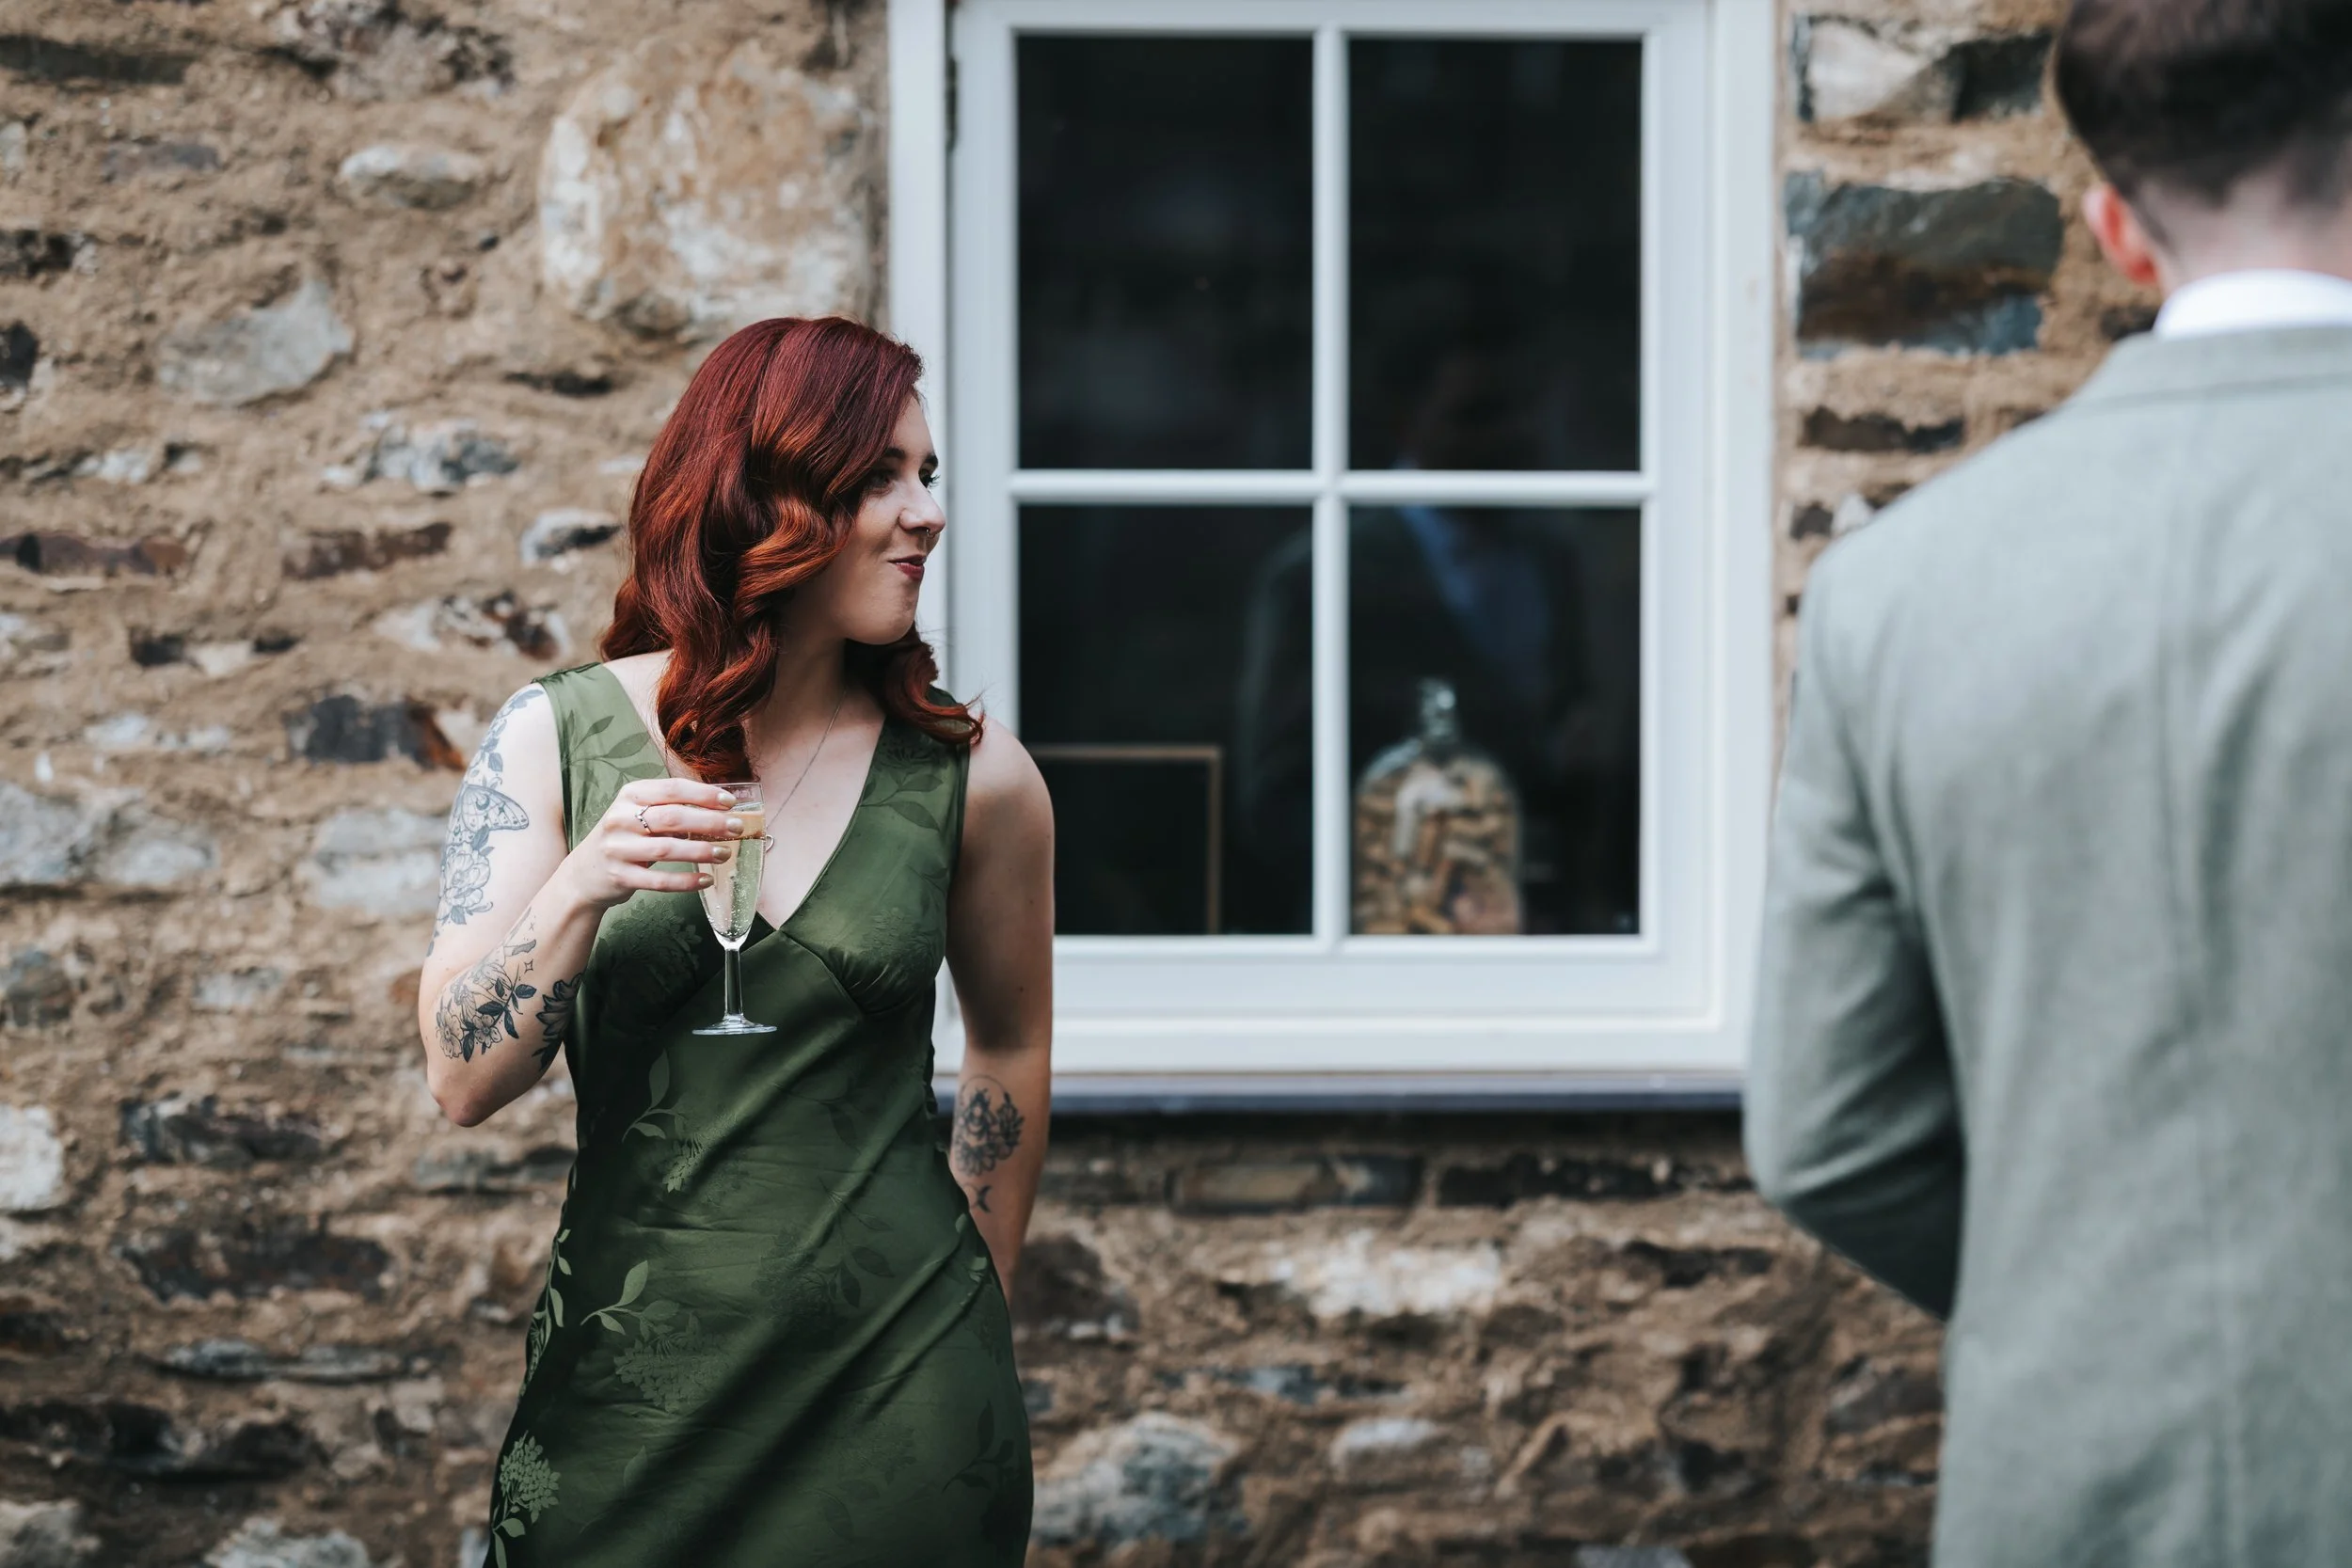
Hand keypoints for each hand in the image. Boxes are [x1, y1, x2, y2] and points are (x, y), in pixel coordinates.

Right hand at [558, 778, 744, 910]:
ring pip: (667, 849)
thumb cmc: (624, 839)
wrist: (584, 874)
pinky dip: (686, 881)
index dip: (703, 794)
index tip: (730, 802)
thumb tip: (720, 810)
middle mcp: (620, 819)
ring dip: (701, 851)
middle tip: (736, 827)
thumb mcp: (639, 814)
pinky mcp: (620, 877)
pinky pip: (659, 881)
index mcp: (629, 796)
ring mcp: (618, 849)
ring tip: (726, 853)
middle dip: (710, 822)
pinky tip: (706, 880)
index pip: (671, 789)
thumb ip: (671, 809)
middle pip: (672, 817)